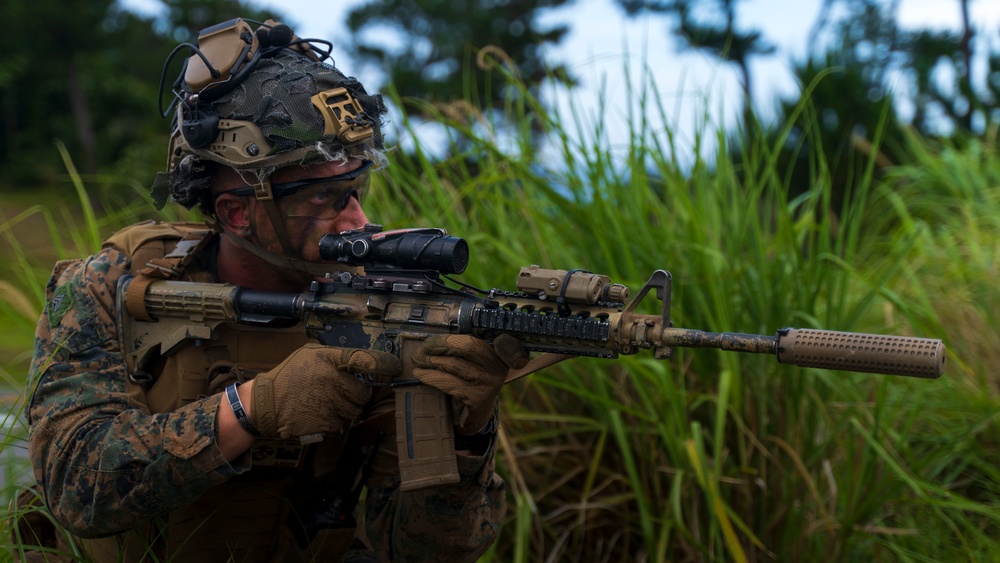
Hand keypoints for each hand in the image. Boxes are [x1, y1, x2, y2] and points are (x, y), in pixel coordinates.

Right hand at [250, 344, 399, 439]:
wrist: (267, 402)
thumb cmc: (290, 375)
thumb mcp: (310, 355)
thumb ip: (336, 357)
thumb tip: (363, 360)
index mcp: (330, 360)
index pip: (365, 360)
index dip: (383, 364)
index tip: (394, 367)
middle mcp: (333, 380)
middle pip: (363, 392)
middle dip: (358, 394)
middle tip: (345, 393)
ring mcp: (330, 402)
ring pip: (354, 410)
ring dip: (347, 409)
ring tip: (329, 403)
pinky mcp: (326, 421)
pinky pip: (341, 422)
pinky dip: (335, 420)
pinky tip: (320, 412)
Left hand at [410, 334, 528, 434]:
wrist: (479, 412)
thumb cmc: (471, 381)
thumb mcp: (473, 362)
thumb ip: (461, 347)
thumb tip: (432, 336)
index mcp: (495, 353)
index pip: (471, 341)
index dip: (447, 340)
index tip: (428, 342)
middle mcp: (496, 367)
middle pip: (464, 348)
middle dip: (438, 347)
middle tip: (419, 350)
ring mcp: (488, 383)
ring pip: (454, 365)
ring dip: (431, 361)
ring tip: (417, 360)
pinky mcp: (478, 398)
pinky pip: (450, 384)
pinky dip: (432, 377)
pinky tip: (420, 374)